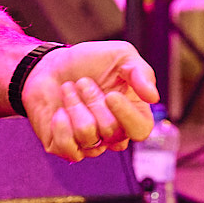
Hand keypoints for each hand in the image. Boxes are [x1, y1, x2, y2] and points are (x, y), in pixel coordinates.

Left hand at [21, 41, 158, 161]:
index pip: (141, 130)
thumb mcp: (120, 55)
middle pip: (112, 130)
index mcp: (132, 112)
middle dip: (93, 100)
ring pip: (88, 136)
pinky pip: (68, 147)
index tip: (111, 95)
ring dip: (74, 106)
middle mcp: (113, 132)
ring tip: (69, 89)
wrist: (49, 65)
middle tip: (83, 81)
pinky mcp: (65, 147)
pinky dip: (61, 124)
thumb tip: (153, 97)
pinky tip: (59, 111)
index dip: (127, 116)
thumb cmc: (88, 61)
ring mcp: (90, 143)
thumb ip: (140, 72)